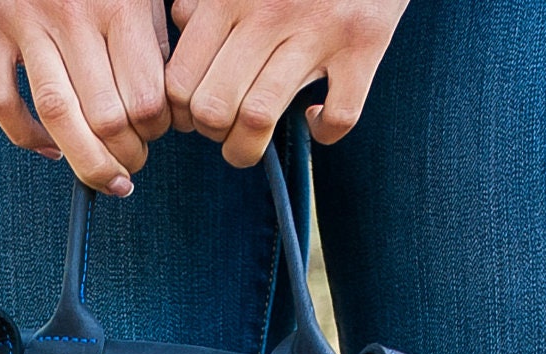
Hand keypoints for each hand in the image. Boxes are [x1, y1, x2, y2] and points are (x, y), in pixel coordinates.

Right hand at [0, 0, 175, 196]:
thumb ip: (154, 34)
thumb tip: (171, 104)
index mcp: (120, 4)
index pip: (146, 98)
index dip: (158, 130)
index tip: (160, 133)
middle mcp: (73, 16)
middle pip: (106, 116)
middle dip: (127, 155)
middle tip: (133, 163)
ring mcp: (26, 24)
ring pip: (57, 115)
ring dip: (86, 162)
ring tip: (105, 178)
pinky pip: (2, 102)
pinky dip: (25, 137)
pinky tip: (50, 148)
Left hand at [165, 0, 407, 165]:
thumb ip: (206, 1)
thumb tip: (181, 26)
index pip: (182, 82)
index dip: (184, 113)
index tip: (198, 113)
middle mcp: (269, 13)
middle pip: (214, 108)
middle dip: (214, 135)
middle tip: (225, 128)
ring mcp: (318, 30)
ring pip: (259, 118)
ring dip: (249, 148)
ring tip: (252, 142)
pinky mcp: (364, 44)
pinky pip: (338, 115)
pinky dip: (324, 131)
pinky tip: (316, 119)